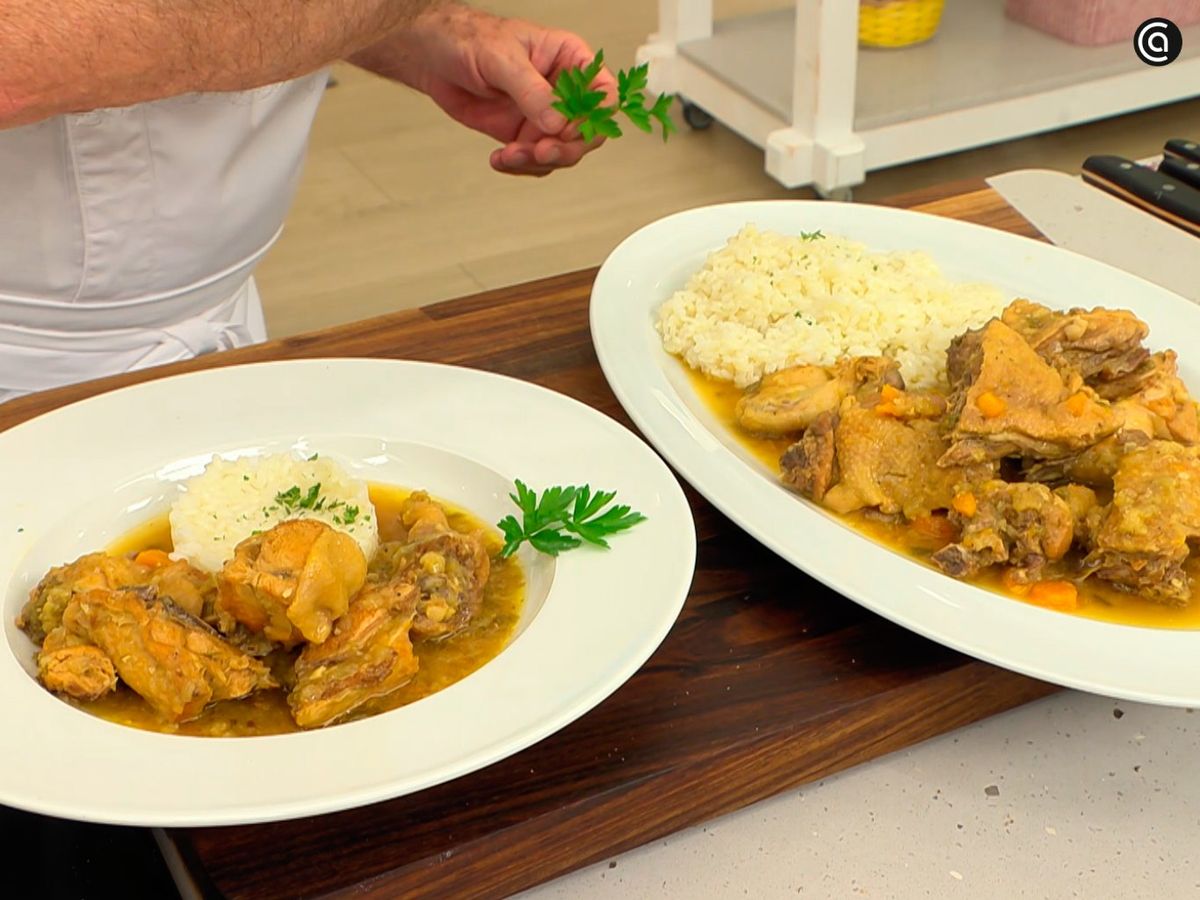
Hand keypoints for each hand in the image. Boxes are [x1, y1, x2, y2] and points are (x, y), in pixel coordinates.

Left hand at [355, 4, 616, 175]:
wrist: (432, 56)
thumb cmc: (468, 39)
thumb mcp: (502, 57)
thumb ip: (531, 90)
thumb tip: (556, 120)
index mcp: (570, 61)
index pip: (604, 93)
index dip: (594, 118)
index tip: (570, 129)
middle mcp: (562, 92)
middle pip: (587, 132)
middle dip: (565, 148)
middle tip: (540, 151)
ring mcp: (544, 116)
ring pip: (562, 153)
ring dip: (537, 161)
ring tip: (509, 155)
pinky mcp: (523, 135)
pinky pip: (535, 161)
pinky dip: (519, 167)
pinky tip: (500, 159)